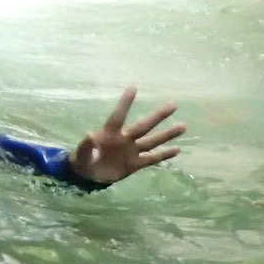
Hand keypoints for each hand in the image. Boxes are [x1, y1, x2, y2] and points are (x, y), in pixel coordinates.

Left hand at [69, 87, 186, 184]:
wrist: (88, 176)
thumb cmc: (83, 160)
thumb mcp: (81, 154)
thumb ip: (85, 146)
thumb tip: (89, 135)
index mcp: (109, 134)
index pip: (119, 116)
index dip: (125, 103)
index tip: (134, 87)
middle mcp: (124, 139)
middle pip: (143, 126)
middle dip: (158, 116)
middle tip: (173, 104)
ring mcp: (132, 151)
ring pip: (152, 141)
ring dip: (167, 134)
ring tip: (183, 125)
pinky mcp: (135, 164)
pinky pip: (152, 158)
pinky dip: (164, 155)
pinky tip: (177, 150)